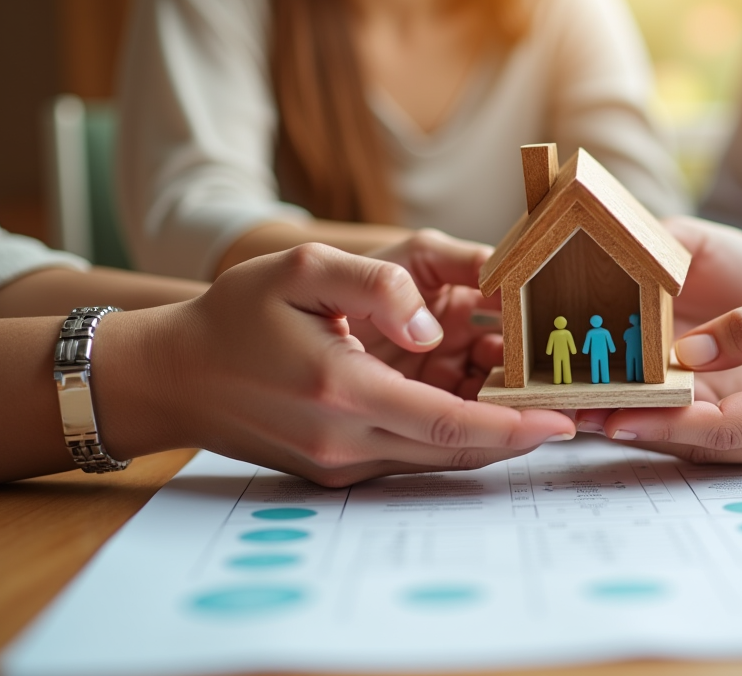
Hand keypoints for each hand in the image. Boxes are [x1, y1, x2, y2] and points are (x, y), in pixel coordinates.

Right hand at [99, 244, 572, 486]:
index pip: (448, 422)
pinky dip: (447, 435)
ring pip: (435, 458)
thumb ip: (377, 284)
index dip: (512, 427)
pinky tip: (470, 403)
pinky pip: (408, 458)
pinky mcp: (334, 473)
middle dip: (515, 433)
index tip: (564, 421)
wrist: (176, 377)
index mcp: (341, 390)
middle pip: (453, 449)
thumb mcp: (300, 268)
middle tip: (565, 406)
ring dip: (485, 435)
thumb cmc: (236, 315)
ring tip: (526, 400)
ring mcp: (338, 466)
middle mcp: (344, 442)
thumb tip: (434, 325)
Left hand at [587, 264, 741, 467]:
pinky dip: (685, 423)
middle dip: (640, 431)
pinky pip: (730, 435)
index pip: (723, 426)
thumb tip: (686, 351)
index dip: (661, 424)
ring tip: (591, 411)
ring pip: (713, 445)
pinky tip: (644, 405)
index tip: (607, 417)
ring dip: (655, 430)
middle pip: (707, 445)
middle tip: (574, 415)